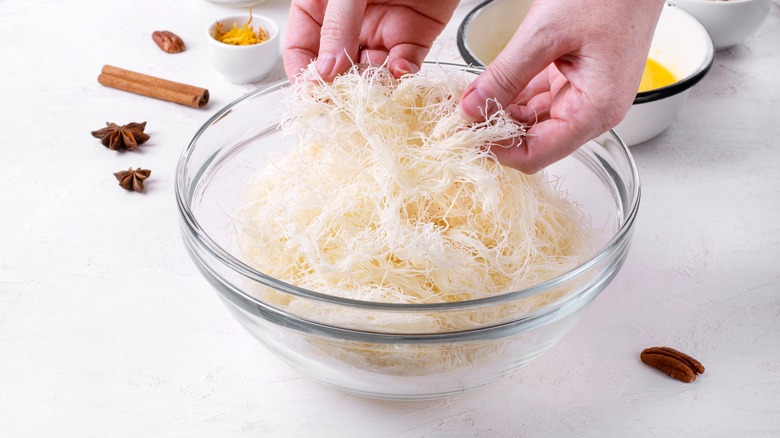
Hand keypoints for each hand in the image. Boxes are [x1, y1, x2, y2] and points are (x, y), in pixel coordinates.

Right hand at [284, 0, 458, 80]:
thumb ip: (337, 27)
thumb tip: (325, 72)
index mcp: (319, 8)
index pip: (301, 50)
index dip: (303, 75)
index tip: (311, 96)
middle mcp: (348, 25)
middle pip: (336, 69)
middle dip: (341, 88)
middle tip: (346, 102)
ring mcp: (380, 32)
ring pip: (372, 73)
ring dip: (374, 85)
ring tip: (377, 88)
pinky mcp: (413, 38)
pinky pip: (404, 64)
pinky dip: (403, 73)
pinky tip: (400, 70)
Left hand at [460, 0, 663, 172]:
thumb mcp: (545, 33)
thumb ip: (505, 75)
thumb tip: (470, 109)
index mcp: (595, 110)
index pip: (536, 155)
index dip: (497, 151)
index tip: (464, 136)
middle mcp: (592, 111)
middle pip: (532, 142)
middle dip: (494, 132)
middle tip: (457, 117)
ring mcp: (584, 96)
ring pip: (530, 121)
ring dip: (499, 113)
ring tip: (466, 100)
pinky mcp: (574, 80)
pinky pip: (535, 98)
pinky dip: (510, 95)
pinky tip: (487, 87)